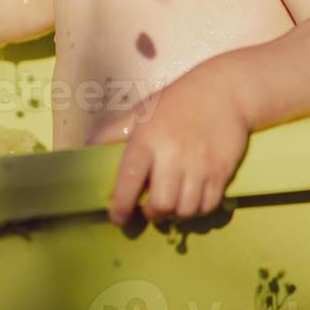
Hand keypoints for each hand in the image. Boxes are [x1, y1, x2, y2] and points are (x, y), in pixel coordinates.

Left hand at [92, 66, 251, 226]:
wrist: (225, 91)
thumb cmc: (176, 101)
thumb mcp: (141, 111)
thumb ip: (113, 132)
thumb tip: (84, 148)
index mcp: (147, 139)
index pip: (130, 180)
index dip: (121, 205)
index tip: (118, 218)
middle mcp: (173, 154)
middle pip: (161, 204)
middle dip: (152, 214)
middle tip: (150, 209)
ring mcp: (200, 165)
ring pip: (185, 210)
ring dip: (175, 213)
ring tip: (172, 203)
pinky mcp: (222, 171)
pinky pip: (207, 206)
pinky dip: (198, 209)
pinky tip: (192, 198)